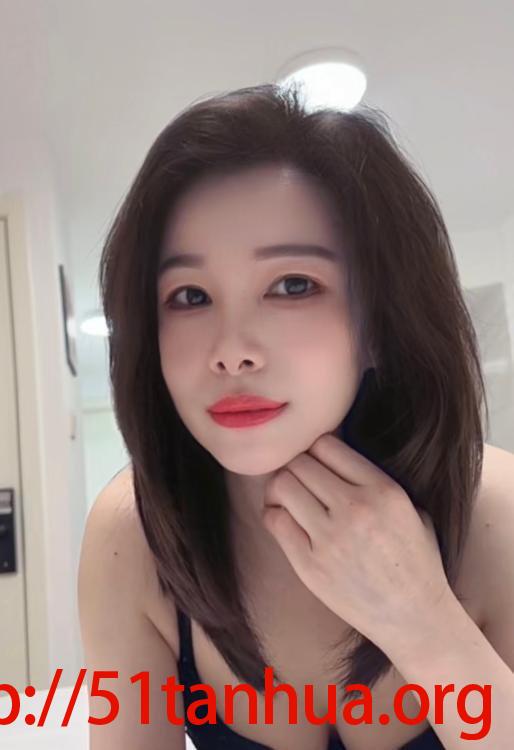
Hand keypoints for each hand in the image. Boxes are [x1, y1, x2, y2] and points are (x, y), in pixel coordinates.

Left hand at [261, 433, 450, 646]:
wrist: (414, 618)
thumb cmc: (416, 561)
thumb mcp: (412, 509)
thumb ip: (374, 480)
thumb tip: (332, 456)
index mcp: (383, 491)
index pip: (327, 445)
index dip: (317, 450)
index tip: (318, 462)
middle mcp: (355, 509)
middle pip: (300, 462)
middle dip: (297, 467)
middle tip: (300, 481)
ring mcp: (330, 538)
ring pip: (283, 486)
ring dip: (281, 488)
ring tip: (289, 498)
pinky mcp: (309, 565)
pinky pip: (274, 521)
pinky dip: (273, 513)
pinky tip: (284, 519)